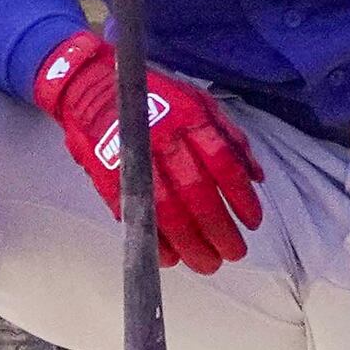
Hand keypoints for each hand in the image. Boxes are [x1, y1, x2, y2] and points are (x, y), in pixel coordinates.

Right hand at [31, 29, 263, 272]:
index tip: (253, 223)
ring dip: (190, 244)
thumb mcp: (199, 101)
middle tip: (234, 254)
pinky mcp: (110, 177)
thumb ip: (231, 137)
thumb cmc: (155, 95)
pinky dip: (153, 241)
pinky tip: (171, 258)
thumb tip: (258, 176)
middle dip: (219, 230)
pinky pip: (134, 216)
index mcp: (191, 119)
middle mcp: (165, 141)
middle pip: (198, 195)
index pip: (224, 165)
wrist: (91, 84)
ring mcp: (135, 161)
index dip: (241, 198)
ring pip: (167, 212)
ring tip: (208, 264)